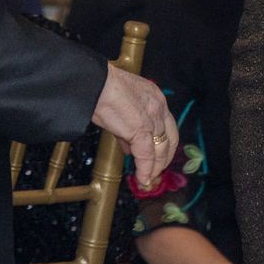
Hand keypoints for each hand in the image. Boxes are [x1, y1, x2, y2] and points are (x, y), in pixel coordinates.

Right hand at [92, 64, 176, 190]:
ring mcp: (152, 119)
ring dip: (155, 168)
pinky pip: (146, 156)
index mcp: (155, 97)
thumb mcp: (122, 104)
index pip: (167, 125)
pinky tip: (142, 178)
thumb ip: (128, 125)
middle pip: (169, 139)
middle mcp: (159, 107)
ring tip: (148, 179)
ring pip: (160, 150)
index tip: (157, 157)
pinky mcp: (141, 130)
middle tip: (155, 171)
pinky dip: (145, 170)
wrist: (94, 83)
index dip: (163, 144)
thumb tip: (129, 146)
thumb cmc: (101, 88)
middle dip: (163, 158)